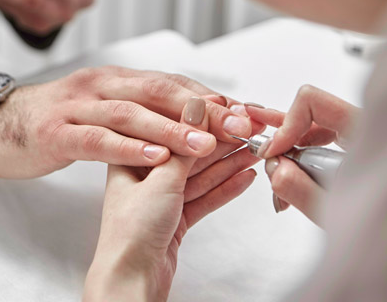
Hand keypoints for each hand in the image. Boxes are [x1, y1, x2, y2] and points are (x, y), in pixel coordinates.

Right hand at [0, 66, 253, 178]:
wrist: (1, 124)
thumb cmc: (61, 119)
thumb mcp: (107, 109)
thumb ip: (147, 112)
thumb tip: (198, 120)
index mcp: (119, 79)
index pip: (175, 85)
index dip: (214, 98)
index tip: (251, 114)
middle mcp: (102, 85)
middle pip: (161, 92)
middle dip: (203, 107)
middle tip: (241, 124)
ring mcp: (77, 106)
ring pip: (131, 113)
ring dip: (171, 128)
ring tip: (206, 142)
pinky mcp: (56, 132)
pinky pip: (96, 139)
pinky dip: (128, 148)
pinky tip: (155, 158)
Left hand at [84, 118, 258, 300]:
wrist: (130, 278)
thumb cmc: (131, 231)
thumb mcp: (162, 178)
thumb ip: (184, 144)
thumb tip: (196, 108)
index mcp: (131, 158)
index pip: (172, 130)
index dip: (203, 120)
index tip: (230, 112)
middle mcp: (144, 176)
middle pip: (190, 153)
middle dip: (222, 142)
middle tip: (251, 131)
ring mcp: (160, 198)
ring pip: (200, 175)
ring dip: (229, 164)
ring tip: (255, 150)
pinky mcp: (174, 219)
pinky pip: (203, 197)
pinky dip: (224, 188)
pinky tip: (244, 177)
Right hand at [244, 85, 360, 223]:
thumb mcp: (340, 214)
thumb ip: (303, 190)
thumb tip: (275, 169)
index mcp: (365, 132)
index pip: (313, 102)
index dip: (286, 124)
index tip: (273, 151)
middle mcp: (362, 129)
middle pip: (308, 115)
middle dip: (281, 137)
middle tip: (259, 148)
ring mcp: (358, 140)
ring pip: (311, 131)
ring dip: (288, 153)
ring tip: (276, 177)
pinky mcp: (353, 153)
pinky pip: (319, 145)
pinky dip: (300, 161)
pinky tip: (290, 181)